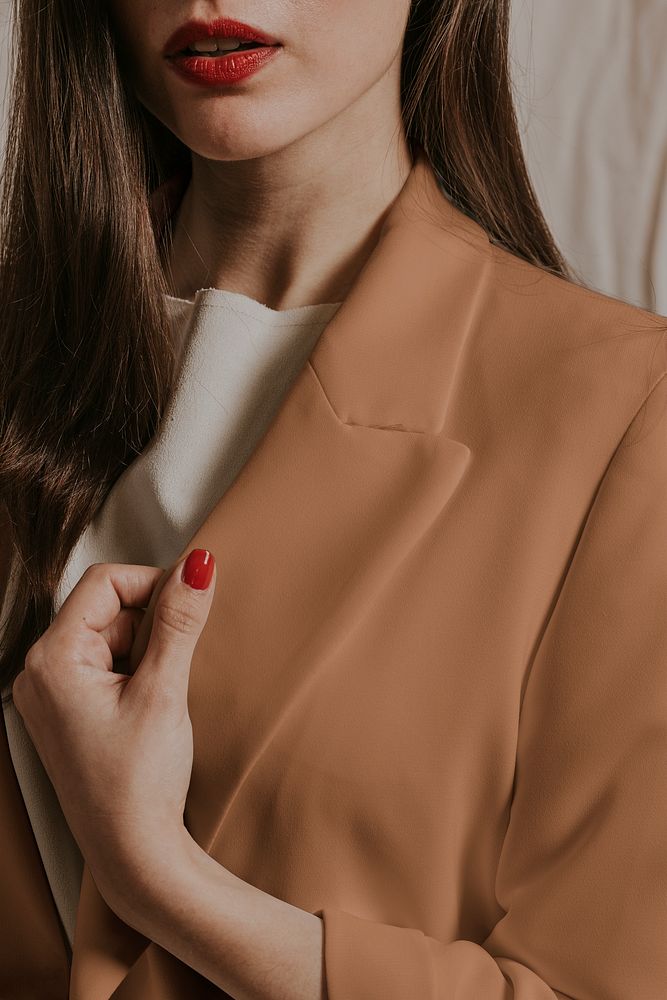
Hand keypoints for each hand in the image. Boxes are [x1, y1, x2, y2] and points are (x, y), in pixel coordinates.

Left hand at [11, 548, 215, 911]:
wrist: (133, 852)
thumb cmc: (140, 782)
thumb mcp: (164, 691)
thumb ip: (180, 621)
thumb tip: (200, 564)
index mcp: (52, 660)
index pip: (104, 582)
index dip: (153, 584)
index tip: (190, 606)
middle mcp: (40, 672)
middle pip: (104, 607)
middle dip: (149, 622)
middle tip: (175, 663)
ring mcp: (50, 693)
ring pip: (107, 634)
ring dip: (144, 647)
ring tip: (161, 692)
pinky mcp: (67, 709)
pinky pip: (102, 662)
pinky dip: (134, 668)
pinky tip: (150, 702)